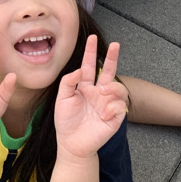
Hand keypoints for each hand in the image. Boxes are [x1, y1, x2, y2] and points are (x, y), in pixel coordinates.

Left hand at [55, 36, 125, 161]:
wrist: (71, 143)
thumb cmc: (65, 121)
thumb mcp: (62, 98)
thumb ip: (68, 82)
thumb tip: (78, 70)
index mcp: (84, 87)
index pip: (89, 66)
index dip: (90, 52)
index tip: (92, 38)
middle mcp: (97, 93)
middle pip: (108, 71)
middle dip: (112, 58)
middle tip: (116, 45)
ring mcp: (107, 104)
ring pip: (117, 88)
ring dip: (111, 87)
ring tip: (102, 91)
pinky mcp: (114, 117)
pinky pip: (119, 107)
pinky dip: (111, 108)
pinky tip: (103, 114)